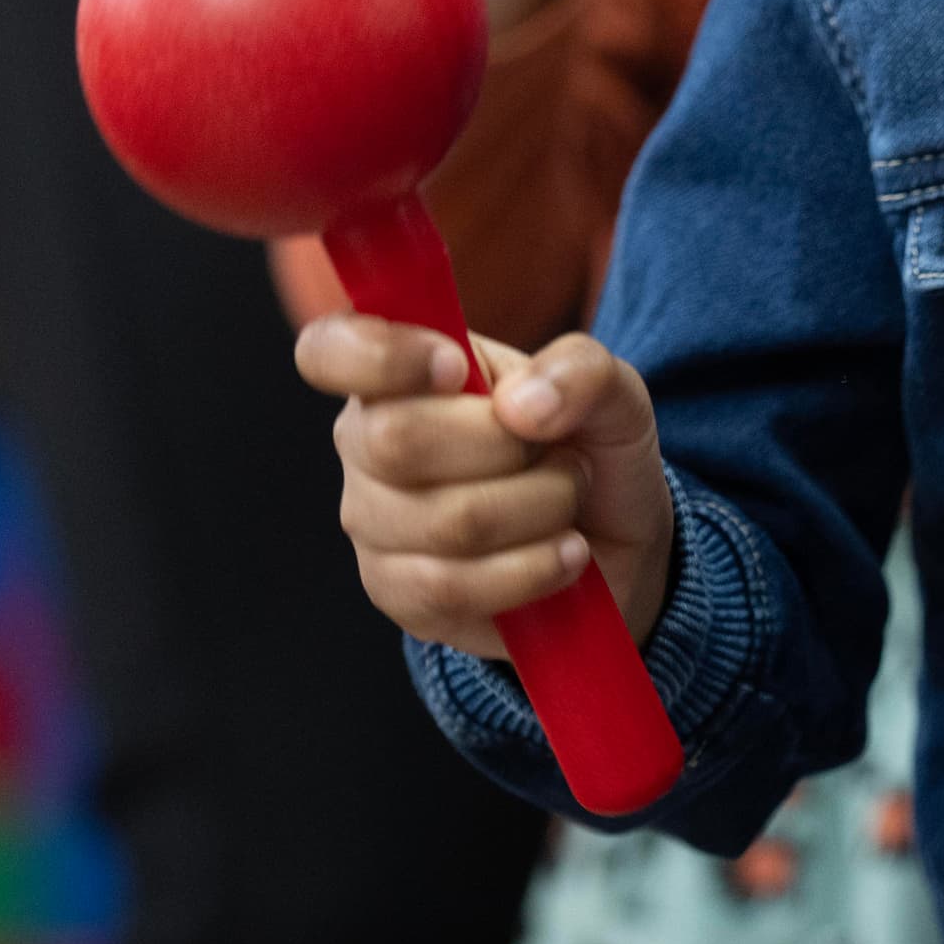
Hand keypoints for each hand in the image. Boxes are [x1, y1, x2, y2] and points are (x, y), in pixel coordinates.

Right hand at [298, 318, 680, 660]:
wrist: (614, 547)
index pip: (329, 350)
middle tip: (553, 452)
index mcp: (402, 369)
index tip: (455, 368)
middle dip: (511, 449)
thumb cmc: (589, 451)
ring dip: (540, 510)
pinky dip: (531, 571)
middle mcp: (366, 442)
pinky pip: (451, 588)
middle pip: (398, 441)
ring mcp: (372, 522)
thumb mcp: (612, 392)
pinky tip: (563, 556)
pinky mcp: (396, 593)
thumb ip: (580, 371)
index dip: (381, 357)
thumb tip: (520, 405)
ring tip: (566, 502)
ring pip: (446, 521)